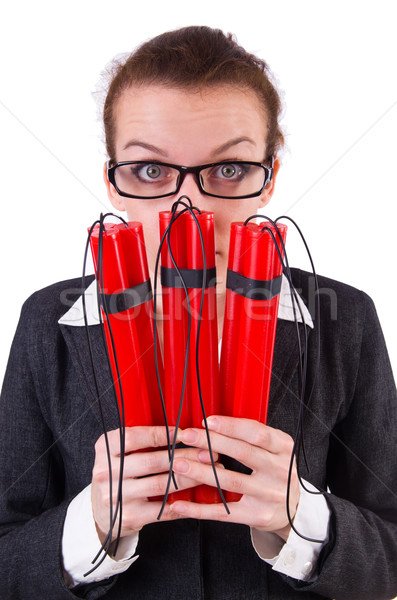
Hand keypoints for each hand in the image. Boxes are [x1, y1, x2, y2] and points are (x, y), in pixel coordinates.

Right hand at [91, 426, 217, 542]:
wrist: (102, 512)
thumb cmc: (120, 474)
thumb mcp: (120, 452)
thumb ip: (141, 440)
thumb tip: (182, 430)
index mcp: (105, 448)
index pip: (135, 437)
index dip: (161, 433)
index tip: (184, 432)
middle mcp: (106, 471)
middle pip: (152, 461)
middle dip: (185, 455)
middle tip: (207, 452)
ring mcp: (116, 496)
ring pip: (161, 484)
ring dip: (190, 477)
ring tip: (209, 471)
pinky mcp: (128, 516)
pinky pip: (162, 508)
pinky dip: (183, 502)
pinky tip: (198, 496)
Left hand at [170, 416, 298, 540]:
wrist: (294, 509)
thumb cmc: (275, 471)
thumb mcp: (275, 449)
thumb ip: (252, 437)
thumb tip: (213, 424)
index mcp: (284, 448)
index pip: (257, 433)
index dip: (231, 426)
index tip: (207, 421)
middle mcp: (280, 470)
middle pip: (243, 453)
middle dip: (211, 442)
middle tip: (187, 436)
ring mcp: (269, 494)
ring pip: (231, 480)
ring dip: (201, 471)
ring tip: (178, 464)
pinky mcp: (257, 516)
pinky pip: (224, 512)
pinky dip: (199, 509)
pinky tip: (180, 503)